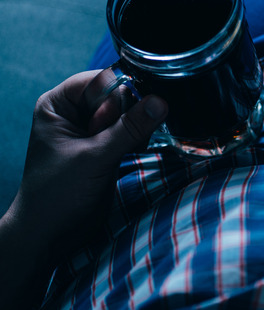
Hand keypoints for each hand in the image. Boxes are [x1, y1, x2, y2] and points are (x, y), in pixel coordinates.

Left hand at [0, 71, 166, 304]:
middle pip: (118, 94)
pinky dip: (139, 139)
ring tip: (129, 149)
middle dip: (130, 113)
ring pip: (129, 113)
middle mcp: (75, 112)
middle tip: (126, 139)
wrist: (51, 234)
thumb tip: (160, 102)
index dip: (120, 93)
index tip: (132, 113)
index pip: (101, 80)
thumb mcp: (94, 157)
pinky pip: (133, 130)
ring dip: (137, 128)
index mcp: (58, 104)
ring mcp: (93, 130)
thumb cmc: (57, 195)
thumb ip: (129, 129)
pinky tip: (136, 152)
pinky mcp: (108, 147)